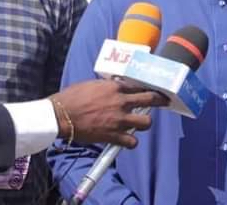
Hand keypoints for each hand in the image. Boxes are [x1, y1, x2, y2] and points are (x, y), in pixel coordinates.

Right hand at [50, 79, 167, 147]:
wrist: (61, 115)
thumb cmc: (72, 97)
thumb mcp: (92, 85)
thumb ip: (107, 86)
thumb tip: (114, 85)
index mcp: (115, 87)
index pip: (140, 85)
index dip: (149, 87)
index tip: (155, 89)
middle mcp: (121, 102)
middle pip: (150, 99)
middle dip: (160, 100)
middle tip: (165, 102)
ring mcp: (119, 119)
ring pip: (146, 122)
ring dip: (145, 123)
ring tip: (141, 123)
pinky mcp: (113, 135)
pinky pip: (132, 141)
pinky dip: (131, 142)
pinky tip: (128, 141)